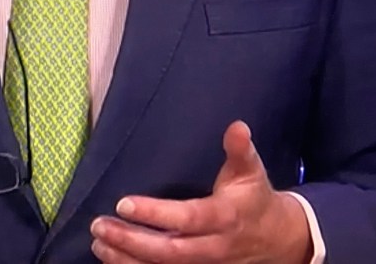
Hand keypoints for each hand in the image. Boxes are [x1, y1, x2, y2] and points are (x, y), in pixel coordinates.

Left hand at [90, 121, 310, 263]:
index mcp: (225, 218)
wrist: (277, 241)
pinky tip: (111, 260)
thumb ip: (240, 150)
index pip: (187, 218)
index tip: (123, 203)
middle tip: (99, 226)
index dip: (155, 214)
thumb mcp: (251, 172)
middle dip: (131, 241)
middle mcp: (214, 248)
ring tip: (98, 243)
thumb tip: (237, 126)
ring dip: (127, 260)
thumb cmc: (254, 199)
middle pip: (170, 251)